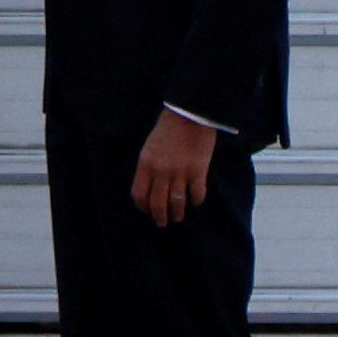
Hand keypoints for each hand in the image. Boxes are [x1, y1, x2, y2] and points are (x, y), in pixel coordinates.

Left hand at [131, 111, 219, 227]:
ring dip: (177, 214)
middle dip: (160, 217)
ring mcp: (180, 173)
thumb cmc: (168, 129)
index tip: (147, 210)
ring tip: (178, 216)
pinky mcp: (198, 172)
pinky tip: (195, 200)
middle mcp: (161, 171)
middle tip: (163, 222)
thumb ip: (149, 167)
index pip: (139, 194)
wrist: (190, 114)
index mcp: (146, 164)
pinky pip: (196, 195)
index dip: (143, 206)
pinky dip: (196, 201)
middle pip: (157, 204)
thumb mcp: (150, 147)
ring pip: (177, 204)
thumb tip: (150, 188)